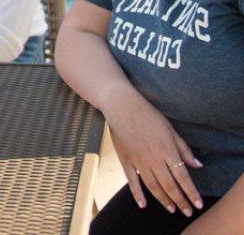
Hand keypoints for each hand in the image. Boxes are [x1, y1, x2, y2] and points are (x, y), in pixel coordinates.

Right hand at [104, 89, 203, 216]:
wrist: (122, 108)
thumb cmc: (149, 116)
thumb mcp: (171, 130)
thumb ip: (184, 149)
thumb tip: (197, 165)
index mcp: (167, 151)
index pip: (183, 177)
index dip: (191, 192)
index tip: (197, 204)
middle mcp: (154, 159)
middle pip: (169, 185)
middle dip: (180, 201)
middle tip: (187, 212)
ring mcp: (139, 161)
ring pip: (153, 186)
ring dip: (163, 200)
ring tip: (171, 209)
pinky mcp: (126, 160)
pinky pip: (132, 181)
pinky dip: (137, 194)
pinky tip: (143, 204)